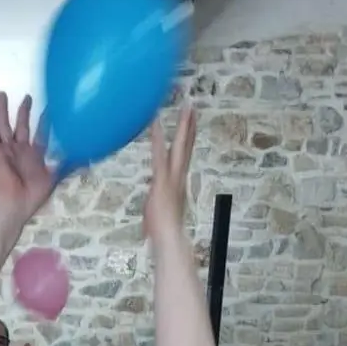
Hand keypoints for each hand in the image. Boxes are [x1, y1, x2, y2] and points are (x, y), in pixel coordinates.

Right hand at [0, 93, 56, 224]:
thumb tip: (88, 159)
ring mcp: (7, 149)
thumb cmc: (35, 194)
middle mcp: (21, 149)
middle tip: (28, 96)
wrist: (16, 203)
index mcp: (35, 154)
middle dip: (24, 111)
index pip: (41, 132)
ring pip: (4, 125)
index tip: (50, 107)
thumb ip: (67, 165)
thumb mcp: (55, 176)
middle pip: (21, 125)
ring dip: (3, 110)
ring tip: (2, 93)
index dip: (45, 120)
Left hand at [143, 104, 196, 245]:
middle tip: (191, 108)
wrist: (168, 238)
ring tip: (185, 108)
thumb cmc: (162, 230)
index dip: (188, 140)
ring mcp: (171, 177)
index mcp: (177, 183)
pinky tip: (156, 124)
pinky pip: (159, 154)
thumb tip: (155, 204)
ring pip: (178, 147)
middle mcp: (178, 177)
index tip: (191, 124)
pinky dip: (157, 139)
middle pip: (185, 147)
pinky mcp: (162, 179)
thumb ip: (157, 203)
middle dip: (189, 127)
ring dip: (182, 127)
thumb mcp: (158, 213)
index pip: (183, 157)